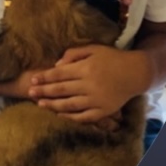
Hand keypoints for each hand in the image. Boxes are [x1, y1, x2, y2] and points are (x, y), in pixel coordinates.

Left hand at [27, 44, 145, 122]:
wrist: (136, 72)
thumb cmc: (111, 58)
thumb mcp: (93, 49)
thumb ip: (72, 54)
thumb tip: (56, 65)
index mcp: (85, 69)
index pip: (59, 74)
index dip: (44, 77)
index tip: (32, 80)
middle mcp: (89, 85)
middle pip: (61, 90)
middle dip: (43, 91)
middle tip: (29, 93)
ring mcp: (97, 100)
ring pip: (70, 105)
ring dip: (53, 105)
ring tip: (40, 104)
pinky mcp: (104, 110)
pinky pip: (84, 116)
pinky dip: (71, 117)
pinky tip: (59, 115)